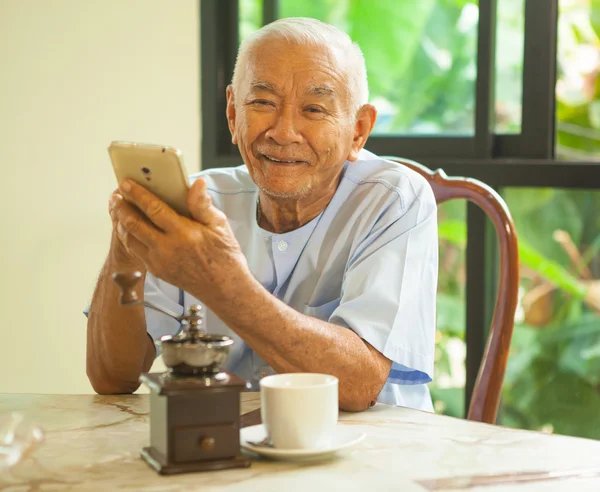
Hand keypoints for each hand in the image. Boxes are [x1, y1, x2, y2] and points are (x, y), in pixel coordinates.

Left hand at [113, 179, 250, 308]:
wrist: (224, 288)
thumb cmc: (224, 255)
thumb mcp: (219, 225)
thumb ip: (203, 204)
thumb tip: (197, 183)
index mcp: (184, 234)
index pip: (154, 209)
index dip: (137, 195)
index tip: (126, 183)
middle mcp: (168, 249)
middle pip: (134, 225)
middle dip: (122, 208)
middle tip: (116, 196)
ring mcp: (160, 262)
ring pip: (130, 239)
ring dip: (122, 223)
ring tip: (119, 211)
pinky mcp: (157, 271)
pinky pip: (136, 251)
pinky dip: (130, 237)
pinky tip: (131, 229)